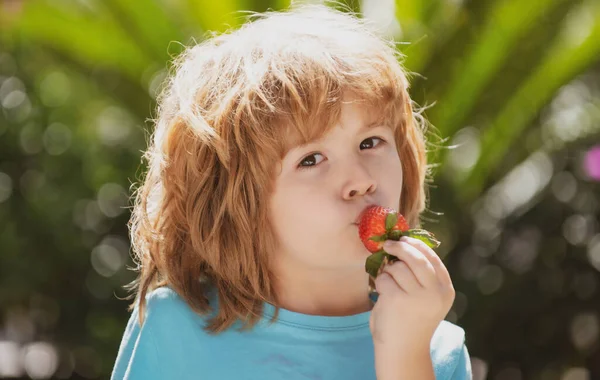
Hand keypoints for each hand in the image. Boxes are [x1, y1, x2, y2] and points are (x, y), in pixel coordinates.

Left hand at [369, 236, 454, 352]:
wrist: (402, 350)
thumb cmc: (411, 321)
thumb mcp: (426, 299)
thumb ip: (423, 276)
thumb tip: (406, 243)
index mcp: (445, 291)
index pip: (433, 259)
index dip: (418, 246)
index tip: (405, 239)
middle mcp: (435, 293)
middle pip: (416, 257)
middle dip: (400, 247)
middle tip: (388, 244)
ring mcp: (417, 297)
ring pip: (398, 267)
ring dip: (388, 271)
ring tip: (388, 285)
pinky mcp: (398, 300)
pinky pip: (384, 278)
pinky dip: (380, 283)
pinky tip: (383, 295)